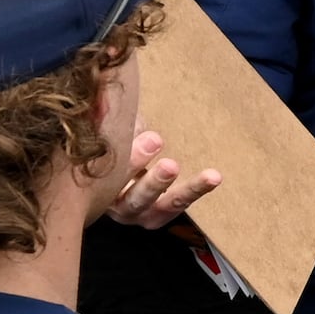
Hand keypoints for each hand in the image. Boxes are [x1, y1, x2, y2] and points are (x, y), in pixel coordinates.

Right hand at [106, 129, 221, 229]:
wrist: (113, 174)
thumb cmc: (110, 150)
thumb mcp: (110, 136)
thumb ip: (109, 122)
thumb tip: (104, 98)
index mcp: (100, 187)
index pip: (113, 178)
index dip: (132, 160)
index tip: (152, 139)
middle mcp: (117, 207)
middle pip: (136, 199)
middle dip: (155, 182)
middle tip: (172, 165)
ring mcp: (140, 215)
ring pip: (165, 206)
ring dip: (187, 191)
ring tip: (211, 177)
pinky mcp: (159, 215)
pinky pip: (179, 205)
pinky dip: (197, 191)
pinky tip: (214, 178)